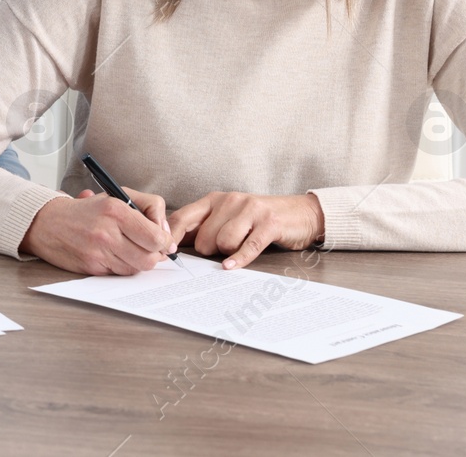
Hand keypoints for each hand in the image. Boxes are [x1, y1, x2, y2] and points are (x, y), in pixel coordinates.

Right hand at [19, 186, 177, 274]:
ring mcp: (98, 252)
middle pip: (149, 258)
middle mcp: (107, 232)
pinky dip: (122, 266)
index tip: (164, 241)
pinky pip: (120, 273)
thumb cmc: (87, 210)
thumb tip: (165, 233)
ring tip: (130, 249)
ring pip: (136, 268)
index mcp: (116, 210)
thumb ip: (148, 206)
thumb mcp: (117, 195)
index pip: (155, 236)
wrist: (48, 222)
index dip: (164, 241)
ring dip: (138, 262)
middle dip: (155, 255)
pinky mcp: (91, 267)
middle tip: (150, 248)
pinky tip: (115, 255)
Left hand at [167, 191, 325, 269]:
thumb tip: (171, 244)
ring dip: (229, 253)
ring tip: (240, 246)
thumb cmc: (256, 219)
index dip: (171, 238)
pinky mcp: (269, 224)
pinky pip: (248, 246)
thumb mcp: (226, 217)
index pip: (182, 218)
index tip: (165, 254)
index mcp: (214, 199)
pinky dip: (239, 259)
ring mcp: (250, 211)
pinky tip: (231, 267)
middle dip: (209, 251)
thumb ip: (201, 228)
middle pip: (203, 238)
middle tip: (224, 249)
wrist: (300, 213)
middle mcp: (230, 201)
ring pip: (223, 243)